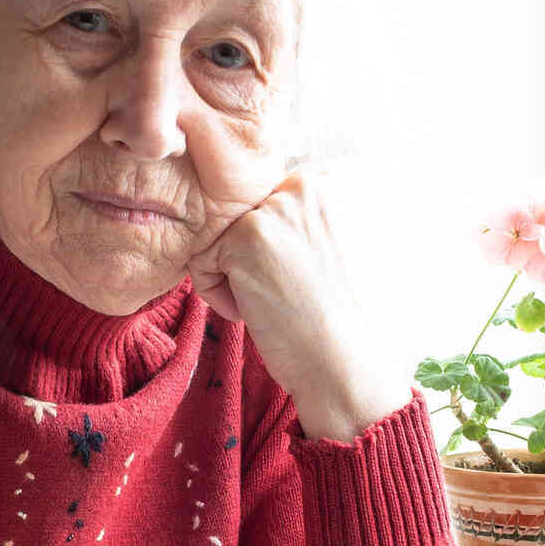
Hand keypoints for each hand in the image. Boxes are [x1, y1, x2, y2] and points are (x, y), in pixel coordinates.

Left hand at [186, 165, 405, 440]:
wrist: (343, 360)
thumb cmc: (332, 314)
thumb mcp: (323, 245)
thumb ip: (291, 217)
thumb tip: (250, 205)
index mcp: (322, 185)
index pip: (256, 207)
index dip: (265, 252)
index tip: (295, 279)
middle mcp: (301, 185)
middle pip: (233, 222)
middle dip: (245, 263)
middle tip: (285, 292)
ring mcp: (273, 209)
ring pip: (215, 241)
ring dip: (232, 279)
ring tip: (273, 300)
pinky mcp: (246, 237)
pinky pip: (201, 262)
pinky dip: (218, 295)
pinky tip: (257, 310)